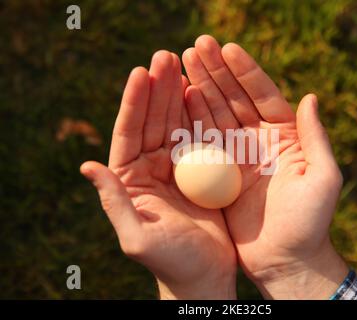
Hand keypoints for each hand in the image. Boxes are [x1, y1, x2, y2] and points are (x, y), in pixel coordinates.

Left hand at [81, 51, 236, 298]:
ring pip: (175, 123)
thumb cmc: (171, 261)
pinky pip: (199, 136)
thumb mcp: (137, 236)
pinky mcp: (201, 170)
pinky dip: (199, 113)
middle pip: (152, 122)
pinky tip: (201, 91)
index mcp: (131, 180)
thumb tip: (87, 165)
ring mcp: (177, 167)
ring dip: (177, 94)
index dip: (134, 104)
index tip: (140, 73)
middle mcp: (150, 169)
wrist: (205, 275)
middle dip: (158, 89)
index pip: (129, 135)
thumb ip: (114, 201)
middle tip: (165, 56)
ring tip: (181, 64)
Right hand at [182, 35, 347, 298]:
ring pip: (215, 115)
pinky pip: (202, 142)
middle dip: (216, 72)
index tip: (227, 48)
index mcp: (283, 137)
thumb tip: (310, 97)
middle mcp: (258, 142)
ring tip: (181, 62)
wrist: (285, 260)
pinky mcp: (217, 175)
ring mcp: (235, 157)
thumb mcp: (322, 177)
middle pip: (234, 99)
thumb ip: (314, 137)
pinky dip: (190, 120)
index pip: (263, 96)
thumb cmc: (309, 222)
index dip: (246, 71)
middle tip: (196, 45)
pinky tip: (180, 98)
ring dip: (200, 88)